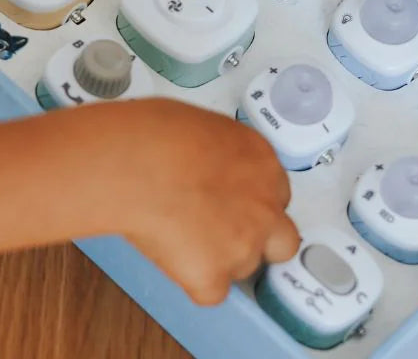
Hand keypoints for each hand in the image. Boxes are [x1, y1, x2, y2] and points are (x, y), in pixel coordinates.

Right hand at [107, 99, 299, 305]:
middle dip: (259, 241)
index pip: (275, 195)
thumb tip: (209, 165)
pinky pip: (208, 290)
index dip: (249, 201)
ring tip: (176, 231)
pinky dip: (190, 277)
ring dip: (217, 257)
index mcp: (262, 162)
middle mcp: (265, 207)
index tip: (229, 202)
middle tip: (221, 232)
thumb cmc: (155, 134)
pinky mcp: (215, 278)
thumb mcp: (204, 127)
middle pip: (282, 241)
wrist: (136, 163)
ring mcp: (244, 246)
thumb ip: (222, 156)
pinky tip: (167, 248)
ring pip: (242, 267)